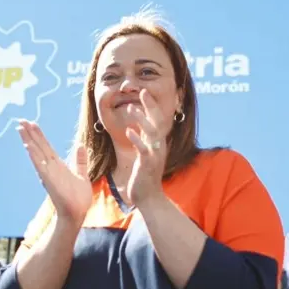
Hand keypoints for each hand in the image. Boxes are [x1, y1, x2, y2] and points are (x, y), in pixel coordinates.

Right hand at [17, 120, 91, 224]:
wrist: (77, 213)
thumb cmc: (78, 198)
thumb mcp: (82, 175)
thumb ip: (80, 161)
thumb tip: (81, 146)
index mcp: (58, 165)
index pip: (46, 146)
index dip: (39, 135)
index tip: (32, 123)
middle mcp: (50, 167)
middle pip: (39, 146)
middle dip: (30, 133)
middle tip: (21, 119)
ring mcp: (48, 173)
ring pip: (37, 153)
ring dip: (29, 140)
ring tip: (21, 128)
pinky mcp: (49, 180)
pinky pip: (40, 165)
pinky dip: (34, 155)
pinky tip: (28, 145)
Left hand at [124, 90, 168, 206]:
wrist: (148, 197)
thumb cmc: (145, 176)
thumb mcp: (146, 154)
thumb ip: (145, 140)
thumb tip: (140, 126)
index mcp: (157, 143)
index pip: (157, 120)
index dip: (151, 106)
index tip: (145, 92)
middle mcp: (159, 147)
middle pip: (158, 122)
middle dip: (150, 106)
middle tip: (143, 91)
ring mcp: (155, 155)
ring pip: (151, 133)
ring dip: (142, 119)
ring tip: (131, 108)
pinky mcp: (148, 164)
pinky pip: (144, 149)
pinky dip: (137, 139)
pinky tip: (129, 131)